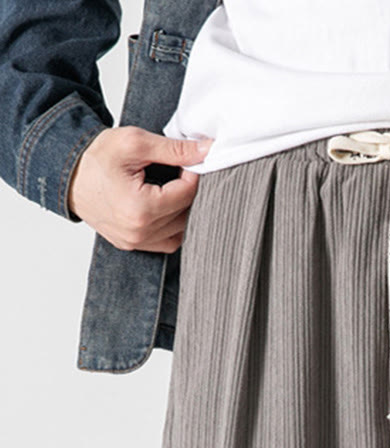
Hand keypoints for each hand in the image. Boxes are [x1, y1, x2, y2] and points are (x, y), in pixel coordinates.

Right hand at [67, 126, 213, 252]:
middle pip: (187, 214)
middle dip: (188, 191)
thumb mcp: (134, 143)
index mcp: (140, 209)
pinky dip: (172, 226)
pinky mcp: (132, 246)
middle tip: (178, 172)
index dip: (192, 174)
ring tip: (169, 188)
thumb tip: (208, 150)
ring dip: (182, 210)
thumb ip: (175, 149)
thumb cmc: (94, 157)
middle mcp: (139, 232)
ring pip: (181, 231)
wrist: (66, 173)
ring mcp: (135, 242)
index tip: (186, 160)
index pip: (188, 194)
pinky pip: (167, 241)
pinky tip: (164, 206)